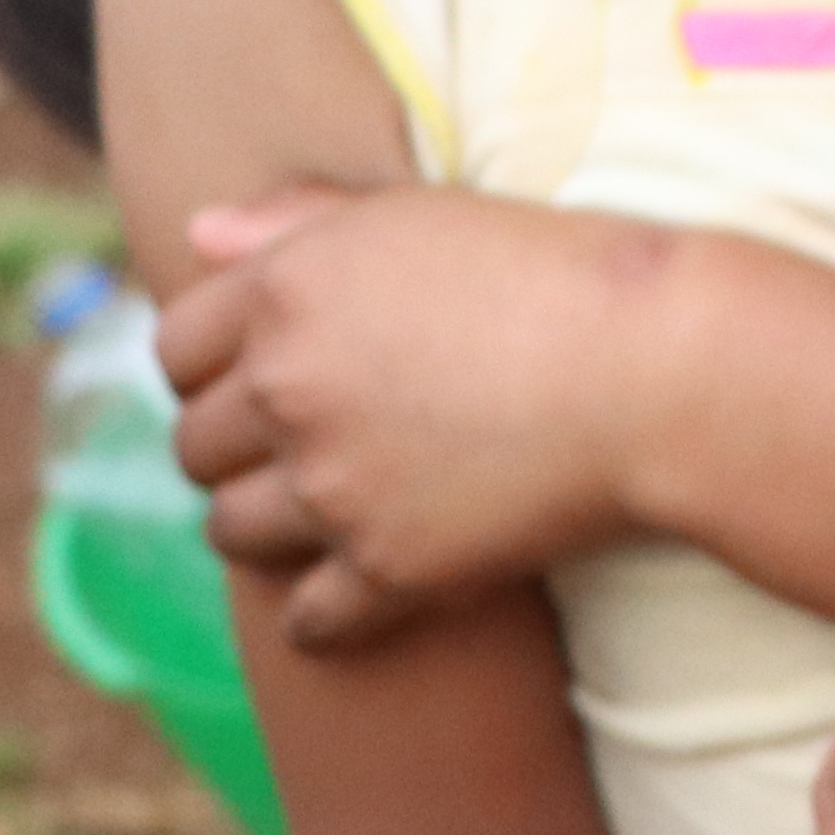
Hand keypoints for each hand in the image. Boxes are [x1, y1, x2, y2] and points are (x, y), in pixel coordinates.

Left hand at [159, 187, 674, 644]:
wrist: (660, 368)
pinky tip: (365, 587)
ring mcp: (331, 486)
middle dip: (237, 449)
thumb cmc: (557, 272)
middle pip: (195, 445)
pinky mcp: (388, 569)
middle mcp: (287, 389)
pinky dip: (326, 613)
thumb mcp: (419, 215)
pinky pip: (306, 619)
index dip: (210, 366)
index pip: (175, 347)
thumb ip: (297, 221)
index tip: (258, 378)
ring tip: (328, 510)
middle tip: (302, 446)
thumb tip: (198, 234)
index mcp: (286, 291)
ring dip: (267, 527)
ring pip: (231, 533)